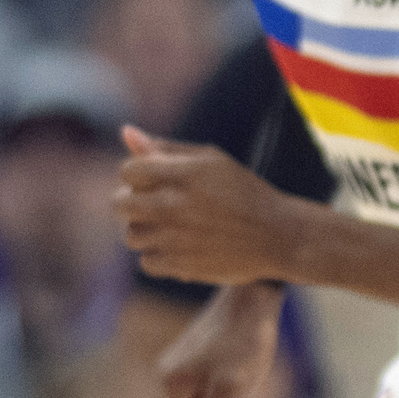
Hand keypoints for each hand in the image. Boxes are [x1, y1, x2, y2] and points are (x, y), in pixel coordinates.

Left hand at [117, 127, 301, 284]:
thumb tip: (125, 131)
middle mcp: (176, 204)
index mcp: (185, 173)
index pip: (128, 171)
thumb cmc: (243, 193)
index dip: (136, 176)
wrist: (279, 236)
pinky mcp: (181, 265)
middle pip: (119, 204)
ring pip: (131, 235)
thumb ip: (166, 149)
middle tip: (153, 205)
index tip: (153, 182)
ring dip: (147, 230)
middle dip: (129, 202)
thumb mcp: (211, 161)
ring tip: (172, 227)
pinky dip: (160, 256)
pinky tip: (180, 247)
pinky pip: (146, 262)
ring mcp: (176, 237)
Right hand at [156, 284, 283, 397]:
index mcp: (168, 382)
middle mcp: (166, 370)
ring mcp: (180, 357)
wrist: (256, 296)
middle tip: (242, 370)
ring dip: (234, 384)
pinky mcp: (197, 347)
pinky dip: (235, 370)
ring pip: (212, 391)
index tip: (235, 382)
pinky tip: (245, 350)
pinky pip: (217, 374)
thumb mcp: (231, 388)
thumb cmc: (245, 343)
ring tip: (245, 358)